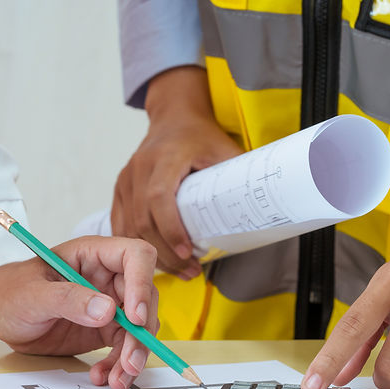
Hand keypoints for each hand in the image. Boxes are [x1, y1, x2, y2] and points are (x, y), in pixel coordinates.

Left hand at [0, 236, 158, 388]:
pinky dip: (119, 365)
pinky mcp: (105, 329)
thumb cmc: (9, 292)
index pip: (135, 257)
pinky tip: (103, 376)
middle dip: (141, 333)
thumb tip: (107, 310)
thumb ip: (67, 299)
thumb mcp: (32, 295)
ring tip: (116, 379)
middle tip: (128, 361)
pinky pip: (124, 347)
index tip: (134, 317)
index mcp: (93, 255)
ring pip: (139, 328)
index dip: (142, 283)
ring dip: (133, 355)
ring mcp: (109, 304)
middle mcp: (108, 277)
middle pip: (145, 298)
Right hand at [113, 66, 241, 276]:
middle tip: (190, 271)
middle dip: (165, 251)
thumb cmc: (199, 135)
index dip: (170, 227)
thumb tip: (269, 206)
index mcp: (165, 157)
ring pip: (130, 225)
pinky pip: (121, 224)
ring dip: (152, 253)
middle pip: (143, 218)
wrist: (173, 117)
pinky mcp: (120, 190)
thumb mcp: (223, 149)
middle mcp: (140, 167)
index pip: (158, 196)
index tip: (187, 251)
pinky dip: (136, 245)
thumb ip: (240, 175)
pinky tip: (155, 261)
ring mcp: (126, 179)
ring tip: (179, 271)